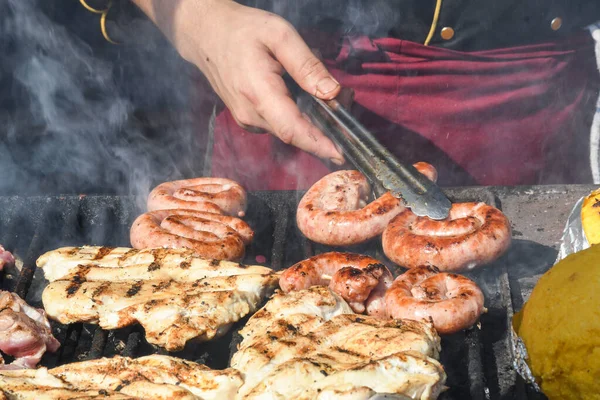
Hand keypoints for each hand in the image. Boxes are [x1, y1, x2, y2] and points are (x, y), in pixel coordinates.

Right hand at [133, 0, 344, 164]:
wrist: (205, 34)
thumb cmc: (242, 30)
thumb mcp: (280, 35)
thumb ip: (307, 65)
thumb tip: (332, 93)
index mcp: (258, 93)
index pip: (293, 130)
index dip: (318, 144)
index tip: (341, 154)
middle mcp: (250, 114)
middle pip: (295, 134)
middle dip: (325, 128)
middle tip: (348, 103)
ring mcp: (247, 120)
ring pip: (288, 130)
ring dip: (313, 122)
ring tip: (332, 97)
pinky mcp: (248, 119)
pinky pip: (279, 125)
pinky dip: (298, 117)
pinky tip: (307, 97)